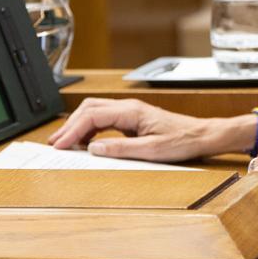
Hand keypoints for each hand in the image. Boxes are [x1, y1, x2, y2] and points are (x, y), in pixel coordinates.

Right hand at [47, 98, 222, 162]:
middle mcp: (128, 107)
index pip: (92, 116)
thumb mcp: (152, 151)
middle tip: (56, 143)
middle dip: (69, 125)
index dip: (72, 130)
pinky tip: (86, 141)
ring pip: (95, 111)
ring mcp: (130, 111)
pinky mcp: (132, 119)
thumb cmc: (182, 141)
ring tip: (65, 142)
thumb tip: (95, 149)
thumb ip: (121, 149)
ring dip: (78, 125)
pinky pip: (104, 119)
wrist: (201, 135)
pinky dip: (90, 128)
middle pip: (89, 109)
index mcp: (131, 111)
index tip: (60, 144)